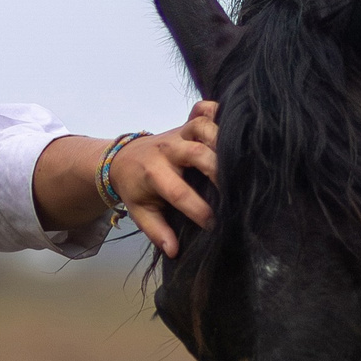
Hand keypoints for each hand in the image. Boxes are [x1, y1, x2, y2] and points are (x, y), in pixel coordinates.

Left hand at [113, 100, 219, 256]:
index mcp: (153, 174)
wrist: (121, 159)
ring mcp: (177, 133)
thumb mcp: (140, 213)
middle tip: (234, 190)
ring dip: (221, 139)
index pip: (179, 192)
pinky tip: (232, 124)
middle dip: (217, 172)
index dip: (199, 210)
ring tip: (239, 159)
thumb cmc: (136, 189)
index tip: (214, 225)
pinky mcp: (185, 123)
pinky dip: (218, 111)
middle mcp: (167, 149)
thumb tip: (174, 251)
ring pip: (201, 126)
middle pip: (196, 154)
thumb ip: (157, 231)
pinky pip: (203, 109)